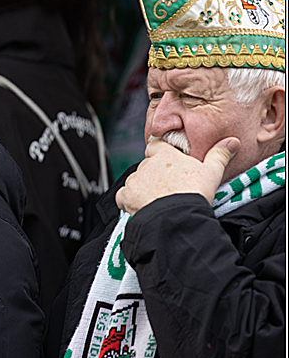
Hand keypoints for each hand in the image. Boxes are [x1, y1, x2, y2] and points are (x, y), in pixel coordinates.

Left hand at [116, 137, 238, 214]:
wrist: (176, 216)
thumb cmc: (194, 192)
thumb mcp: (212, 172)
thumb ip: (219, 155)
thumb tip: (233, 141)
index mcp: (164, 155)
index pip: (156, 145)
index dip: (160, 153)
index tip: (167, 162)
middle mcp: (146, 164)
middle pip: (147, 166)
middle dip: (154, 175)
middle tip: (169, 188)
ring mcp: (134, 180)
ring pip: (136, 181)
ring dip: (143, 188)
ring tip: (159, 200)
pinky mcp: (125, 195)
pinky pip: (124, 196)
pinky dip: (130, 201)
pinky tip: (143, 207)